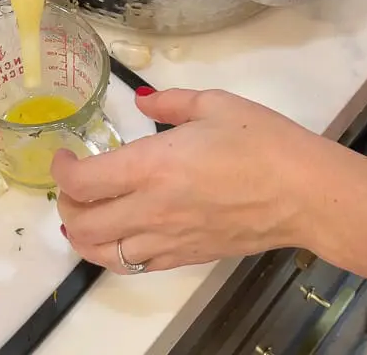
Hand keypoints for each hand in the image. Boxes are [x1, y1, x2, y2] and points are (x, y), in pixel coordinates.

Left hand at [54, 88, 366, 288]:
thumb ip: (171, 102)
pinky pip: (135, 265)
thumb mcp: (215, 104)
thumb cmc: (262, 141)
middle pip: (83, 223)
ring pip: (103, 253)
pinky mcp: (187, 258)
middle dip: (64, 204)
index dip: (62, 170)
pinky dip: (113, 253)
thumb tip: (143, 101)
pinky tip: (119, 236)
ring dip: (81, 236)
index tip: (64, 155)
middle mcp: (151, 209)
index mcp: (153, 166)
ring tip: (83, 216)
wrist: (304, 193)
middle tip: (71, 184)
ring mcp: (168, 240)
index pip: (84, 181)